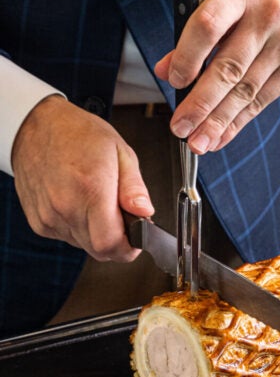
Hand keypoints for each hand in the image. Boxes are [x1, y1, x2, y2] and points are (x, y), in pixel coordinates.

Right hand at [11, 97, 153, 260]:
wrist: (37, 126)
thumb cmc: (79, 134)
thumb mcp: (120, 152)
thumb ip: (134, 187)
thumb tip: (146, 212)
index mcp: (91, 188)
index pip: (111, 244)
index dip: (129, 249)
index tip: (138, 239)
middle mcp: (66, 206)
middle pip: (98, 250)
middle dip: (117, 241)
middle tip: (122, 217)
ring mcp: (49, 216)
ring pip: (83, 245)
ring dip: (97, 233)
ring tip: (97, 202)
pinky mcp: (38, 221)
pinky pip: (67, 237)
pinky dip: (79, 227)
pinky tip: (79, 203)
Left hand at [154, 0, 279, 153]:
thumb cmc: (258, 5)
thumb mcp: (227, 5)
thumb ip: (194, 34)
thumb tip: (164, 70)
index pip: (209, 25)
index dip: (188, 56)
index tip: (174, 81)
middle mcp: (269, 15)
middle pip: (229, 67)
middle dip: (201, 103)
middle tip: (181, 126)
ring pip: (246, 91)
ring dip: (218, 121)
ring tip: (198, 140)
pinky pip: (261, 101)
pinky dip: (238, 122)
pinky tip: (221, 135)